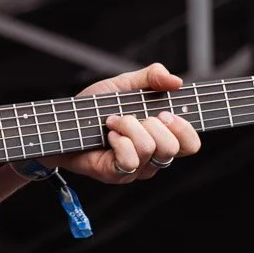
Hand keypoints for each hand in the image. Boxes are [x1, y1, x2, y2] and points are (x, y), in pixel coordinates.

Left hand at [43, 63, 201, 184]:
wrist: (62, 123)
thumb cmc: (94, 108)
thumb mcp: (124, 84)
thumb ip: (151, 78)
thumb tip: (176, 81)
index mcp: (161, 138)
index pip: (191, 145)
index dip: (184, 128)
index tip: (166, 113)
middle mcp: (152, 158)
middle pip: (173, 147)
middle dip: (152, 123)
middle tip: (132, 114)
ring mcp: (135, 170)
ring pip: (150, 148)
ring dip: (129, 126)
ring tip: (112, 121)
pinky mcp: (117, 175)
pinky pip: (130, 160)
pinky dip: (119, 141)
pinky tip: (108, 135)